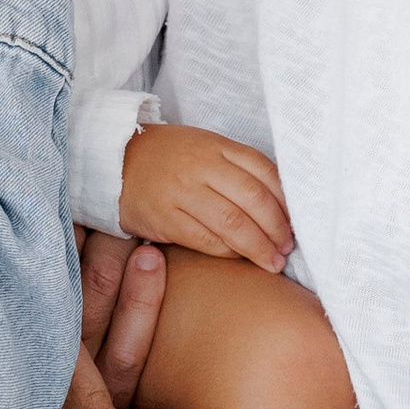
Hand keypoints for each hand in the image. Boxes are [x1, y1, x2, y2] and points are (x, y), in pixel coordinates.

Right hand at [119, 123, 292, 270]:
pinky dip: (228, 253)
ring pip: (232, 223)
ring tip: (272, 262)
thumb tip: (280, 202)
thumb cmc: (167, 158)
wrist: (113, 160)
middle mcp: (201, 166)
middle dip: (277, 229)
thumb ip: (238, 167)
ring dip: (258, 247)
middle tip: (287, 249)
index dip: (286, 201)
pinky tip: (240, 259)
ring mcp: (181, 191)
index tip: (296, 222)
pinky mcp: (164, 217)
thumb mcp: (204, 148)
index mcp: (216, 146)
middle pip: (253, 199)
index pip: (264, 171)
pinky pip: (205, 240)